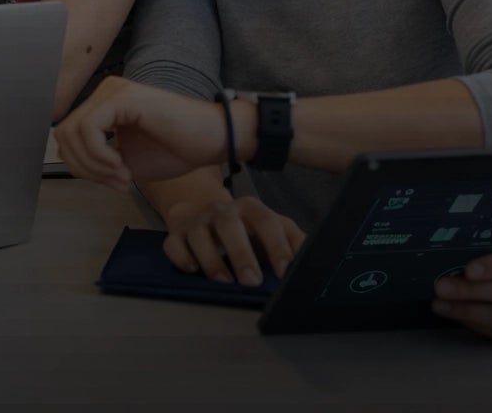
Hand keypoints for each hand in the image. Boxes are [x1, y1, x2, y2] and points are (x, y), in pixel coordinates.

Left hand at [53, 76, 228, 189]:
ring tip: (123, 176)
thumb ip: (97, 160)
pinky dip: (100, 155)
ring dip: (94, 165)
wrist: (214, 140)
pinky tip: (123, 166)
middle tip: (118, 182)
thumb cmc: (177, 149)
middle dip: (85, 168)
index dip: (82, 167)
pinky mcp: (123, 98)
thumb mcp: (126, 161)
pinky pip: (89, 129)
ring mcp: (113, 91)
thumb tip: (72, 164)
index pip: (67, 136)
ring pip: (71, 133)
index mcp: (103, 104)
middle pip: (63, 135)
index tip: (114, 183)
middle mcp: (104, 92)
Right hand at [163, 195, 304, 285]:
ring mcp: (197, 221)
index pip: (267, 223)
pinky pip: (173, 243)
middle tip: (251, 282)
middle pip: (230, 227)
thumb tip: (318, 259)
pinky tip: (192, 270)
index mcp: (252, 209)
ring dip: (212, 260)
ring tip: (224, 282)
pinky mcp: (176, 232)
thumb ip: (294, 241)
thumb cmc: (246, 228)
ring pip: (200, 235)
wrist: (203, 211)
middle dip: (242, 254)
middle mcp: (223, 211)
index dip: (277, 247)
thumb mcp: (273, 228)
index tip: (284, 272)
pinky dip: (181, 257)